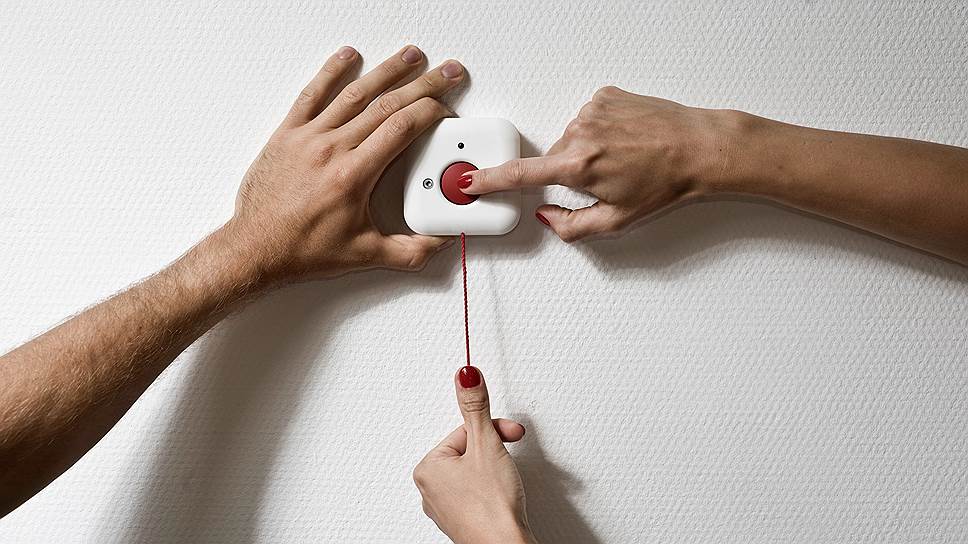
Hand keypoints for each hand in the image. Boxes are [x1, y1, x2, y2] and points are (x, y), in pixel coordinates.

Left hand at [226, 45, 465, 284]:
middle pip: (387, 104)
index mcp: (354, 175)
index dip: (431, 112)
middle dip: (424, 84)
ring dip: (387, 70)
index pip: (402, 128)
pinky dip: (331, 71)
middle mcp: (331, 149)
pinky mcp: (287, 134)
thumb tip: (441, 242)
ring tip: (411, 55)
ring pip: (355, 93)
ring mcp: (308, 137)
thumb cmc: (303, 250)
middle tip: (446, 72)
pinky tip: (348, 55)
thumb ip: (411, 250)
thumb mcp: (366, 255)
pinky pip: (311, 94)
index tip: (445, 110)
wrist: (257, 248)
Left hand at [413, 366, 536, 543]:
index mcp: (427, 468)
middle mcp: (430, 490)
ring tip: (506, 485)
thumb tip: (466, 375)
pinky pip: (479, 492)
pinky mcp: (463, 521)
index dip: (492, 432)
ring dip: (497, 469)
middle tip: (508, 461)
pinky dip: (494, 490)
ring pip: (476, 471)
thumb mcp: (486, 444)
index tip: (508, 435)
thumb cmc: (492, 508)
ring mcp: (446, 508)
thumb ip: (476, 406)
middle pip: (470, 450)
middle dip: (495, 450)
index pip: (465, 431)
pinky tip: (503, 498)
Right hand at [463, 86, 741, 241]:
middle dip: (570, 173)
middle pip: (553, 159)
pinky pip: (589, 118)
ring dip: (587, 151)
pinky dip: (600, 130)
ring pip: (571, 138)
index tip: (471, 181)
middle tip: (606, 180)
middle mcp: (581, 133)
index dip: (490, 181)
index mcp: (579, 166)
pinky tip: (625, 140)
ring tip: (623, 158)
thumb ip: (572, 226)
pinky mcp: (606, 95)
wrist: (700, 148)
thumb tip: (548, 217)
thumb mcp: (618, 220)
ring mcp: (593, 110)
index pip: (520, 175)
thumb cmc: (667, 182)